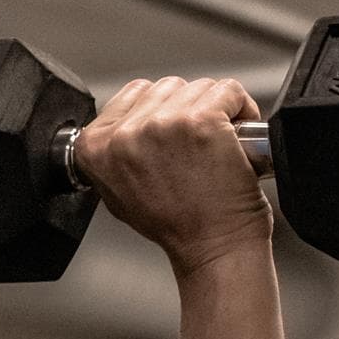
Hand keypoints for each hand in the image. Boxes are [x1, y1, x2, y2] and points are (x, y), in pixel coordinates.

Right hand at [71, 77, 273, 276]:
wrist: (214, 251)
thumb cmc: (179, 229)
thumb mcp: (121, 195)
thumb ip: (115, 153)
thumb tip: (123, 125)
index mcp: (96, 148)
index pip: (133, 94)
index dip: (161, 113)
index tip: (174, 140)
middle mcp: (126, 133)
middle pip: (166, 87)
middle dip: (187, 112)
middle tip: (197, 151)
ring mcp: (163, 124)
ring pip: (197, 87)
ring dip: (215, 111)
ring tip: (216, 149)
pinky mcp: (201, 120)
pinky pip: (228, 90)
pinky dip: (241, 108)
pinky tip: (237, 140)